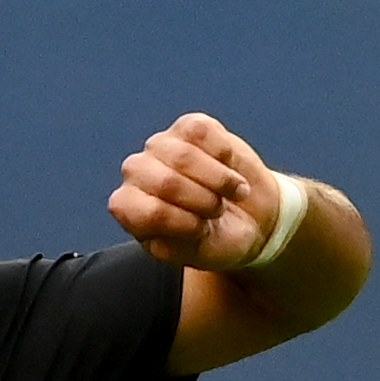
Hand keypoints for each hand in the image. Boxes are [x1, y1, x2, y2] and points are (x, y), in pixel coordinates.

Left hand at [110, 113, 285, 269]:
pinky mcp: (188, 126)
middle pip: (167, 183)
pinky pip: (204, 133)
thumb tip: (160, 204)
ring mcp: (160, 145)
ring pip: (185, 155)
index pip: (148, 213)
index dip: (183, 224)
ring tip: (229, 193)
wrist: (250, 218)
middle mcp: (137, 172)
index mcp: (129, 208)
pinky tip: (228, 167)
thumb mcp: (194, 254)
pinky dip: (225, 155)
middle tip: (218, 212)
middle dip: (204, 202)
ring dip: (220, 181)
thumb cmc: (215, 239)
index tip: (201, 231)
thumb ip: (171, 238)